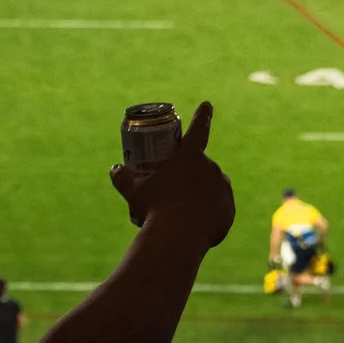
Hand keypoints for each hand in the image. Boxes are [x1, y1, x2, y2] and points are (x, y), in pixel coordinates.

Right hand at [110, 101, 233, 246]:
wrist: (178, 238)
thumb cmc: (154, 209)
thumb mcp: (133, 193)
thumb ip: (123, 178)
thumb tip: (115, 169)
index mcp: (190, 157)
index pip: (198, 129)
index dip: (202, 115)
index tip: (207, 104)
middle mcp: (211, 169)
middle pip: (200, 168)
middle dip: (188, 177)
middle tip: (170, 194)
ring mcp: (223, 189)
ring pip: (210, 189)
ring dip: (198, 196)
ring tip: (179, 214)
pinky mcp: (229, 210)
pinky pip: (218, 209)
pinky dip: (207, 214)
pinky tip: (194, 225)